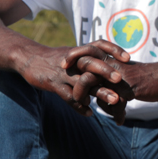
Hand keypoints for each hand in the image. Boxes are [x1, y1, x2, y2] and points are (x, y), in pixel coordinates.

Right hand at [10, 41, 125, 117]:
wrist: (29, 58)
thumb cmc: (55, 58)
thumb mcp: (73, 54)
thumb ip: (90, 58)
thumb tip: (110, 63)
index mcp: (80, 52)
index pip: (99, 45)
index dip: (114, 50)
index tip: (128, 58)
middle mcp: (73, 61)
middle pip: (91, 63)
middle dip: (106, 71)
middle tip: (120, 79)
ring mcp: (64, 73)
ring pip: (82, 83)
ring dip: (99, 92)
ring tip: (114, 101)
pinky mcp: (53, 84)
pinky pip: (67, 96)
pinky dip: (79, 105)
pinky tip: (89, 113)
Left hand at [62, 40, 157, 121]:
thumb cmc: (143, 77)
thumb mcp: (123, 77)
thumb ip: (108, 83)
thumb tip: (98, 99)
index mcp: (110, 59)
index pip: (87, 52)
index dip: (74, 56)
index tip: (64, 67)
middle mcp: (113, 66)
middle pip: (86, 69)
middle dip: (77, 86)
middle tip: (75, 100)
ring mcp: (120, 78)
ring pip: (97, 88)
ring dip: (94, 103)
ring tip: (91, 111)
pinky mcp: (130, 89)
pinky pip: (116, 104)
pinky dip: (117, 113)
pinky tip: (119, 120)